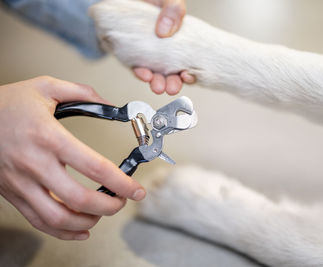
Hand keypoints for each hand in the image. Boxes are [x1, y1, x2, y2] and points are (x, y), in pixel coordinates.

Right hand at [0, 76, 145, 239]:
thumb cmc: (6, 104)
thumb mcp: (45, 87)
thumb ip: (82, 93)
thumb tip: (111, 105)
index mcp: (49, 137)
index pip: (94, 167)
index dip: (121, 182)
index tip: (136, 189)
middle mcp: (35, 164)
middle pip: (79, 199)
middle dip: (109, 206)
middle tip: (122, 201)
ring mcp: (21, 183)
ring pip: (57, 218)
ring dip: (88, 221)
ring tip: (103, 213)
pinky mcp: (12, 193)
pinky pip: (38, 221)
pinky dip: (62, 231)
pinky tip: (80, 228)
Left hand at [132, 0, 195, 94]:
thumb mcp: (169, 0)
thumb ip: (173, 10)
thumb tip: (165, 31)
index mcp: (179, 40)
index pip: (187, 62)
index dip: (189, 73)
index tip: (188, 76)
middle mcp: (165, 49)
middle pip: (172, 73)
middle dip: (173, 83)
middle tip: (172, 87)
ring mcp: (148, 53)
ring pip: (155, 74)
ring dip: (157, 82)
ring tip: (158, 86)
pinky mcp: (131, 55)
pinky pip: (137, 68)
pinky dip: (140, 73)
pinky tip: (144, 74)